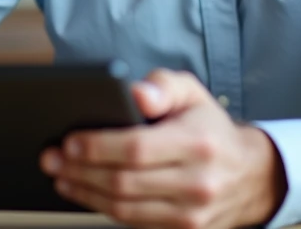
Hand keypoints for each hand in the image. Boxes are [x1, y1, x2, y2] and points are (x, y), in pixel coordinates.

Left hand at [40, 70, 286, 228]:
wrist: (249, 175)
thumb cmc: (210, 128)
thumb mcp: (192, 93)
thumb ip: (162, 85)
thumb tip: (135, 92)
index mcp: (197, 144)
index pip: (136, 148)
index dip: (98, 146)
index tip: (69, 140)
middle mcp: (196, 183)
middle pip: (124, 182)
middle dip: (80, 170)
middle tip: (52, 157)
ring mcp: (191, 214)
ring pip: (124, 208)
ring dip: (85, 192)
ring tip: (60, 175)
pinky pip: (134, 222)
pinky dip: (103, 207)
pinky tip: (84, 191)